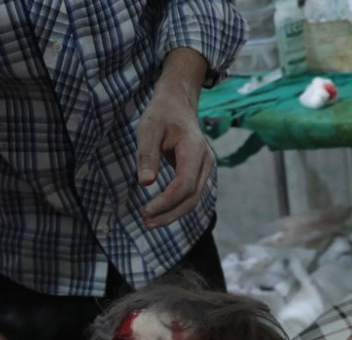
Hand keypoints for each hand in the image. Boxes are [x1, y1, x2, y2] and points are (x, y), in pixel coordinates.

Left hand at [138, 50, 213, 227]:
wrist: (178, 103)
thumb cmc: (162, 114)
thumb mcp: (148, 129)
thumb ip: (147, 155)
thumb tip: (145, 182)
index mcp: (194, 148)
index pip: (184, 184)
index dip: (166, 201)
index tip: (145, 210)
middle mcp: (205, 161)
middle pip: (191, 197)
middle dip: (169, 214)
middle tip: (146, 223)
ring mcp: (206, 168)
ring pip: (193, 200)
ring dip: (173, 214)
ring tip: (150, 223)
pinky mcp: (200, 173)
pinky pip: (191, 195)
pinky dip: (177, 207)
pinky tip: (160, 213)